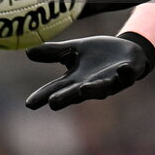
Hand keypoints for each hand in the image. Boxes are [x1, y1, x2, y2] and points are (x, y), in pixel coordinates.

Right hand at [25, 33, 154, 109]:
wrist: (126, 51)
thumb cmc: (98, 54)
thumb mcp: (74, 50)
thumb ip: (54, 53)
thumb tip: (27, 52)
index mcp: (77, 80)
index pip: (57, 89)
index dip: (44, 96)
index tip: (30, 104)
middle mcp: (92, 85)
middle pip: (76, 94)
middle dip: (66, 98)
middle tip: (53, 102)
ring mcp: (111, 82)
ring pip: (102, 89)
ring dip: (93, 90)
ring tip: (83, 89)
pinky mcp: (128, 75)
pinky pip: (127, 76)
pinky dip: (125, 73)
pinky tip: (123, 68)